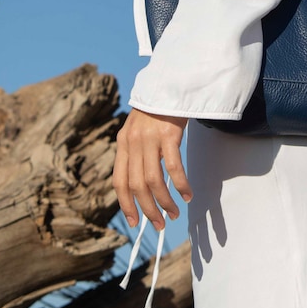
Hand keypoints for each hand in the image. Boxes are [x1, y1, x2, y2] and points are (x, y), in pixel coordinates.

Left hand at [113, 108, 191, 229]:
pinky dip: (180, 184)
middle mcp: (133, 142)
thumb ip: (135, 152)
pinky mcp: (168, 134)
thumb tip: (141, 183)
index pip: (119, 181)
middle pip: (136, 186)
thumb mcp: (137, 129)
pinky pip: (173, 167)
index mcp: (123, 143)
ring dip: (164, 202)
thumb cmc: (156, 109)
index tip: (134, 221)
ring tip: (173, 213)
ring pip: (153, 180)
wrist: (170, 83)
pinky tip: (187, 194)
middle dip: (147, 209)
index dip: (125, 204)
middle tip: (158, 224)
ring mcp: (150, 138)